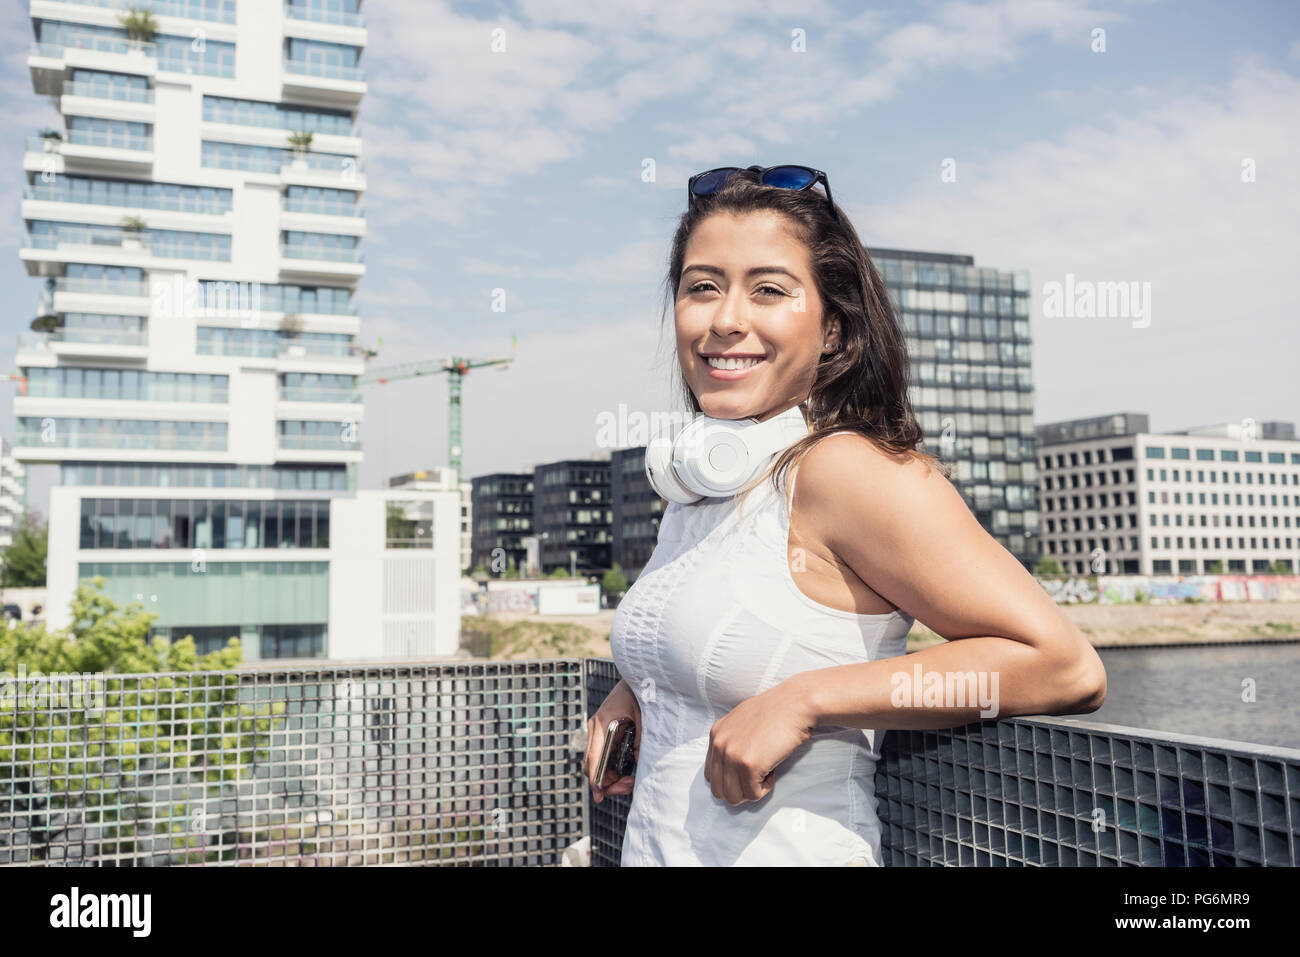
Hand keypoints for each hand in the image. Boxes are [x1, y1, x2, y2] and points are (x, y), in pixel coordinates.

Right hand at [585, 679, 641, 803]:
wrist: (640, 676)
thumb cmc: (639, 693)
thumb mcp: (644, 717)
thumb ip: (641, 740)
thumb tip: (637, 765)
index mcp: (601, 724)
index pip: (593, 758)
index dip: (595, 779)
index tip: (600, 794)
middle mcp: (596, 730)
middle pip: (592, 765)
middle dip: (607, 782)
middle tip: (628, 786)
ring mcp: (600, 734)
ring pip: (598, 765)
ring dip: (612, 778)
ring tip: (630, 783)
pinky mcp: (607, 736)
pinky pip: (606, 759)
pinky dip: (614, 770)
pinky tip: (628, 775)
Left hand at [704, 676, 817, 805]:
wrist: (795, 704)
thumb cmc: (776, 712)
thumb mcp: (742, 721)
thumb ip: (731, 741)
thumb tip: (731, 768)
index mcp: (716, 735)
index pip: (710, 775)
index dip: (730, 780)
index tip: (747, 772)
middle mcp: (719, 745)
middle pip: (718, 790)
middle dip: (739, 789)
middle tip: (757, 777)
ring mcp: (732, 755)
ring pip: (734, 797)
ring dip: (751, 791)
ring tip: (765, 772)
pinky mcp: (749, 765)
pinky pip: (753, 794)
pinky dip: (766, 788)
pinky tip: (773, 769)